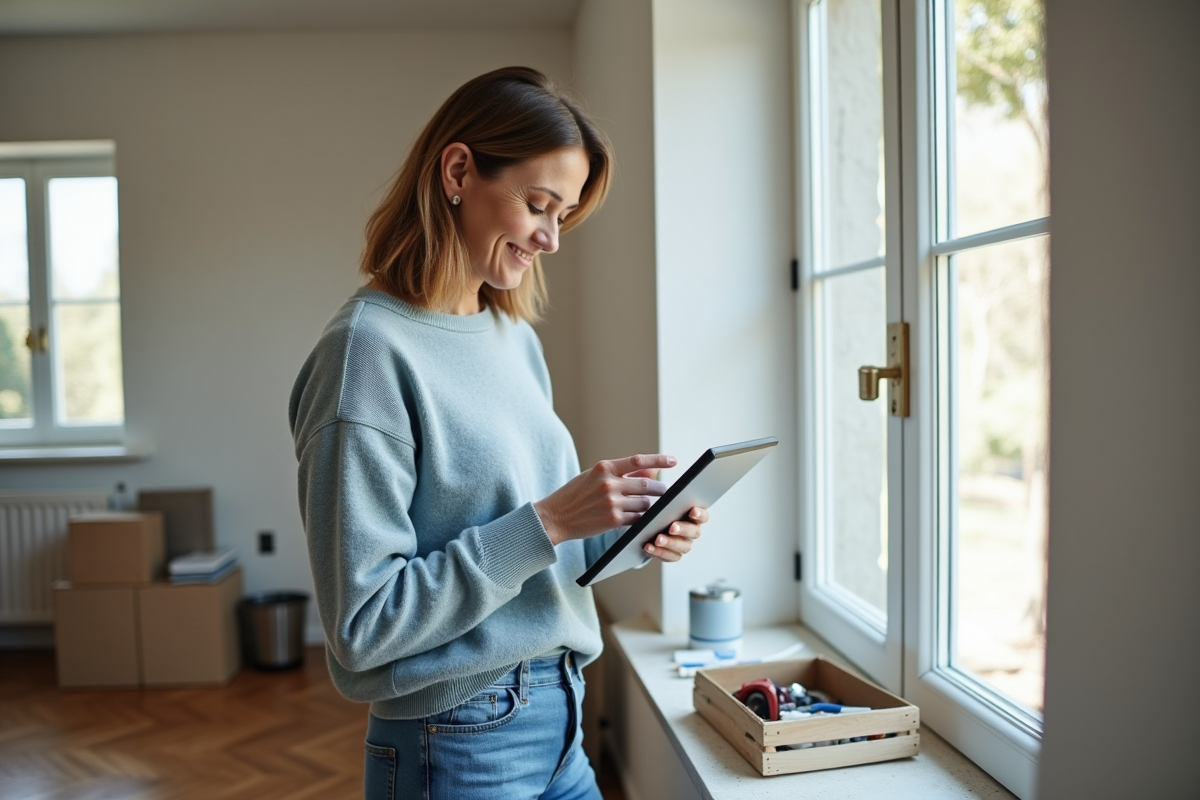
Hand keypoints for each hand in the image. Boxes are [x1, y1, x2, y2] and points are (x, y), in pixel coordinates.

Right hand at [535, 454, 675, 545]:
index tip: (673, 461)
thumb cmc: (576, 495)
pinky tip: (642, 519)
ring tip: (650, 507)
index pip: (638, 461)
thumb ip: (621, 473)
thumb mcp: (594, 477)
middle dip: (659, 489)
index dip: (659, 460)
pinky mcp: (612, 520)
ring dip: (650, 506)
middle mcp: (609, 483)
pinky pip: (637, 519)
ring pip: (644, 503)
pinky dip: (643, 519)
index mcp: (604, 467)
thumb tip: (650, 471)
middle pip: (646, 485)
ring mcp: (611, 502)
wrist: (555, 517)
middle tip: (665, 492)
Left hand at [643, 506, 708, 561]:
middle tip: (672, 528)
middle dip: (683, 530)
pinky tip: (649, 546)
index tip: (692, 511)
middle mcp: (693, 532)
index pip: (703, 516)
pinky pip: (669, 556)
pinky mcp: (674, 555)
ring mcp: (685, 545)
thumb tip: (666, 499)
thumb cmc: (662, 512)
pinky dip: (659, 552)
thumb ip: (670, 502)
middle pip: (694, 532)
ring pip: (683, 547)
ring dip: (670, 543)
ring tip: (658, 539)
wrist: (652, 527)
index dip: (700, 514)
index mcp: (694, 517)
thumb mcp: (666, 505)